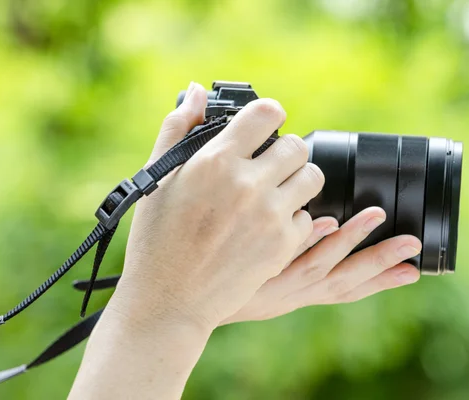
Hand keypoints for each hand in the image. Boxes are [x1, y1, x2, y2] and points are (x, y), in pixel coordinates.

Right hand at [110, 82, 324, 330]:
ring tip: (275, 193)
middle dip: (285, 151)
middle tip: (270, 166)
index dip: (270, 115)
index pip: (268, 113)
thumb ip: (177, 129)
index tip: (267, 125)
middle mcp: (248, 183)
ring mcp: (269, 215)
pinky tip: (270, 226)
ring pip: (312, 176)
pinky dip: (293, 219)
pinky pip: (308, 217)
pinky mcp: (282, 245)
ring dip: (297, 180)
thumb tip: (196, 93)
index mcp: (216, 161)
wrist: (169, 300)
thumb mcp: (156, 179)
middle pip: (297, 145)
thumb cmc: (157, 239)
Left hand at [222, 207, 420, 323]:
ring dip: (351, 240)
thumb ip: (297, 250)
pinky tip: (321, 221)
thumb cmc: (222, 281)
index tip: (414, 270)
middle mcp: (289, 291)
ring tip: (376, 216)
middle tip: (413, 245)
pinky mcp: (248, 264)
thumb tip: (327, 218)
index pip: (347, 287)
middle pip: (344, 280)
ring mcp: (270, 279)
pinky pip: (280, 252)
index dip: (381, 279)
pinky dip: (304, 239)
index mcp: (297, 293)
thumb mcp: (268, 274)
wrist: (176, 298)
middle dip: (381, 262)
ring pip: (318, 262)